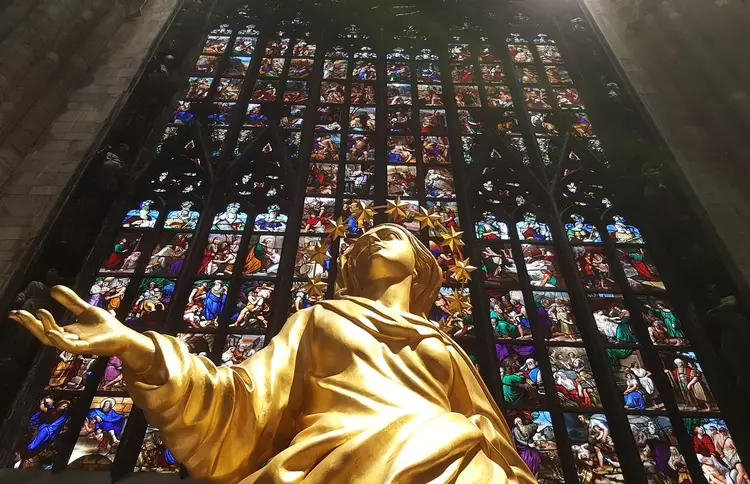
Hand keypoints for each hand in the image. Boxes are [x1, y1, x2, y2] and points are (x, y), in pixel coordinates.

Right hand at [9, 285, 155, 372]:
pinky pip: (70, 346)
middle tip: (17, 314)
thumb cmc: (105, 327)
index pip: (42, 328)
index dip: (29, 321)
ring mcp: (76, 345)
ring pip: (54, 339)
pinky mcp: (87, 347)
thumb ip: (70, 301)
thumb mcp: (85, 309)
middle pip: (43, 334)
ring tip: (39, 312)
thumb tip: (53, 288)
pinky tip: (52, 330)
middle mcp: (68, 340)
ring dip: (45, 327)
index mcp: (66, 332)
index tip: (14, 312)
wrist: (124, 337)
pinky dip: (59, 339)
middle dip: (29, 325)